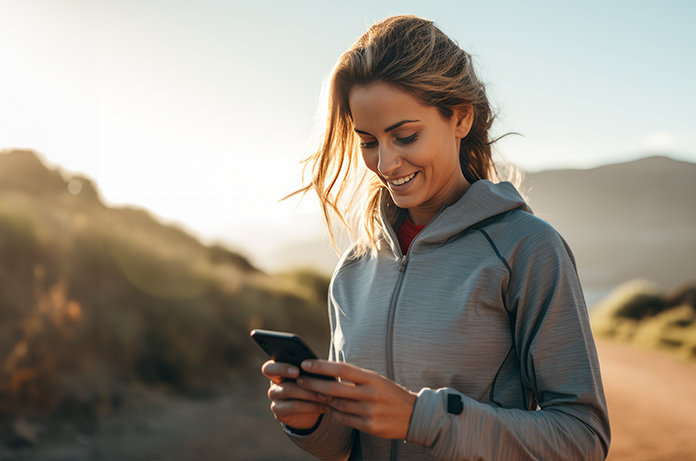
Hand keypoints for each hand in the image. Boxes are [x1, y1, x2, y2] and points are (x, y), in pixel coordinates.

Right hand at [261, 360, 326, 429]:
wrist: (313, 408)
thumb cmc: (313, 385)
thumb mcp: (313, 376)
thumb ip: (311, 370)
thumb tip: (320, 368)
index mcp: (279, 369)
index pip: (269, 367)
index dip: (281, 368)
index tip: (297, 371)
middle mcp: (274, 382)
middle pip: (278, 380)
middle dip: (299, 380)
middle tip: (313, 384)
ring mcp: (275, 397)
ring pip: (287, 391)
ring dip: (309, 393)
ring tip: (326, 396)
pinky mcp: (279, 411)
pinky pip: (293, 407)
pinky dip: (310, 406)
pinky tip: (322, 406)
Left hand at [296, 360, 416, 439]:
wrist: (415, 415)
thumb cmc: (390, 394)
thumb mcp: (377, 380)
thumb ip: (356, 378)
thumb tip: (329, 372)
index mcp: (371, 378)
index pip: (342, 369)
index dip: (321, 366)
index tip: (306, 363)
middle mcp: (370, 393)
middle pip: (334, 388)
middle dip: (313, 384)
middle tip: (300, 380)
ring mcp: (369, 411)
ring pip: (337, 405)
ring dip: (322, 400)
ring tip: (311, 394)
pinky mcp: (369, 426)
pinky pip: (344, 419)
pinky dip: (334, 413)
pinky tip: (328, 409)